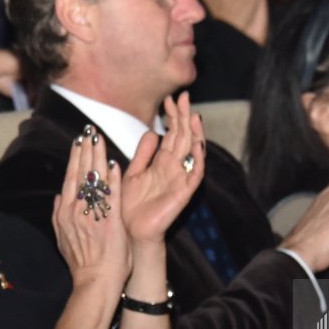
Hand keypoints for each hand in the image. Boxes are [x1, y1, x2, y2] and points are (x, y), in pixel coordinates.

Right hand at [50, 131, 131, 289]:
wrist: (95, 282)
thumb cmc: (81, 263)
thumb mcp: (61, 238)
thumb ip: (58, 216)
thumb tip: (57, 197)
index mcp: (66, 211)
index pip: (70, 177)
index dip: (75, 157)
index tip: (78, 141)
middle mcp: (77, 209)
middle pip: (82, 172)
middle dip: (86, 149)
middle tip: (90, 131)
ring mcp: (94, 214)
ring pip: (96, 180)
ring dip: (98, 157)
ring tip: (100, 139)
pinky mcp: (112, 221)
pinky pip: (113, 196)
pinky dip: (114, 180)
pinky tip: (116, 164)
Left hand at [120, 95, 205, 245]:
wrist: (132, 232)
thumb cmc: (132, 205)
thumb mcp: (134, 172)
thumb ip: (143, 154)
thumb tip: (151, 131)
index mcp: (162, 163)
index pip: (171, 134)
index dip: (172, 117)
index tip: (169, 99)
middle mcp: (174, 168)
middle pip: (183, 138)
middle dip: (183, 118)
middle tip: (183, 97)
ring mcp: (180, 180)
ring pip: (192, 152)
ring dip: (194, 134)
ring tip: (193, 115)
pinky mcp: (183, 193)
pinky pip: (194, 174)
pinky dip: (197, 160)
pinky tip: (197, 145)